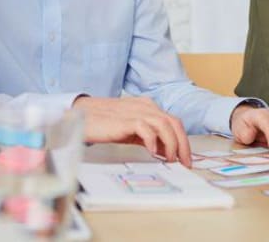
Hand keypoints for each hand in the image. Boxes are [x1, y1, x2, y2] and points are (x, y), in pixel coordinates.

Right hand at [73, 96, 191, 166]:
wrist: (83, 116)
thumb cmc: (106, 123)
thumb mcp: (132, 130)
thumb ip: (149, 136)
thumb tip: (166, 152)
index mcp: (148, 107)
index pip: (173, 122)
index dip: (183, 140)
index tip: (185, 158)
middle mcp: (146, 106)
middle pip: (173, 122)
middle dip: (182, 144)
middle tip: (185, 163)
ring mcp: (136, 111)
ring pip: (164, 124)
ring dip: (171, 144)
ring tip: (170, 159)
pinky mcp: (125, 119)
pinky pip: (145, 128)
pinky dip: (152, 140)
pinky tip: (152, 152)